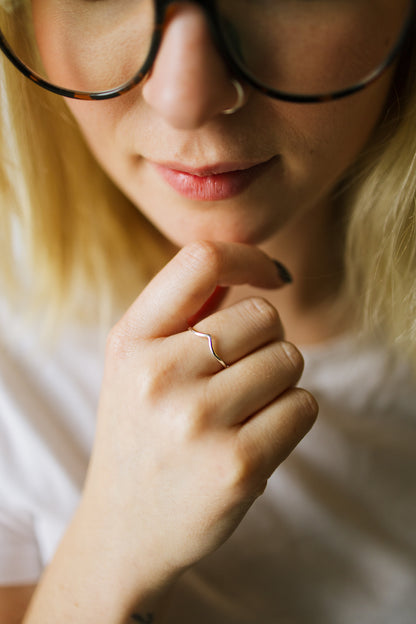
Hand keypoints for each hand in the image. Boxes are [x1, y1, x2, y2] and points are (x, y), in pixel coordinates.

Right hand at [82, 241, 317, 594]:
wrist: (125, 529)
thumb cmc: (141, 434)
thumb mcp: (136, 364)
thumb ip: (185, 311)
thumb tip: (251, 265)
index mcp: (131, 340)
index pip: (201, 260)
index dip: (249, 257)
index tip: (270, 275)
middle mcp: (159, 374)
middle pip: (263, 316)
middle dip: (266, 340)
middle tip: (241, 374)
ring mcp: (198, 421)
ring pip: (290, 358)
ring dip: (280, 380)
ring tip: (243, 409)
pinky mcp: (238, 465)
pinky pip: (303, 406)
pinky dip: (292, 415)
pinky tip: (258, 436)